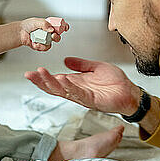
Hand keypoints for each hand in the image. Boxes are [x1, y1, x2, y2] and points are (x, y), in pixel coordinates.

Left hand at [19, 17, 66, 50]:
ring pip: (51, 43)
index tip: (65, 28)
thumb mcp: (37, 21)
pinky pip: (44, 47)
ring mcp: (45, 40)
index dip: (64, 27)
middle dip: (57, 37)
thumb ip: (45, 24)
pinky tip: (35, 43)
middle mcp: (48, 33)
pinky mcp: (41, 46)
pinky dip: (40, 46)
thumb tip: (51, 29)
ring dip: (48, 42)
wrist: (20, 32)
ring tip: (41, 40)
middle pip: (58, 36)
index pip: (59, 26)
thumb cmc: (28, 25)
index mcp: (49, 26)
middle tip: (53, 35)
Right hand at [24, 57, 141, 114]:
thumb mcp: (96, 67)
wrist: (130, 92)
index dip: (43, 77)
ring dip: (51, 82)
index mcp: (75, 83)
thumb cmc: (115, 82)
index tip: (31, 71)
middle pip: (54, 87)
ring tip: (41, 74)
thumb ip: (81, 64)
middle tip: (29, 74)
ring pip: (62, 90)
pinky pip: (78, 93)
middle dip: (41, 81)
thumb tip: (65, 60)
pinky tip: (62, 79)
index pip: (55, 80)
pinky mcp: (92, 100)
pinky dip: (69, 86)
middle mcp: (76, 91)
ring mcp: (83, 97)